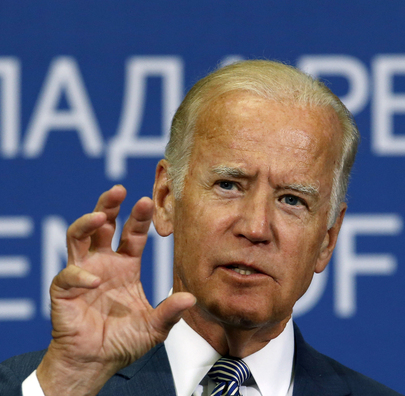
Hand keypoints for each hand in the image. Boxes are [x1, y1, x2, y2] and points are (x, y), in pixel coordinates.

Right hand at [36, 185, 195, 395]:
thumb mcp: (155, 327)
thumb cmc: (124, 341)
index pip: (132, 234)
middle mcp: (103, 263)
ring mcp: (82, 274)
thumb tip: (191, 298)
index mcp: (126, 266)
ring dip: (86, 222)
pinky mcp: (64, 291)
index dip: (139, 218)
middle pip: (102, 225)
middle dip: (108, 204)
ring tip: (100, 215)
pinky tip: (94, 280)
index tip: (148, 200)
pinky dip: (80, 275)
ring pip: (78, 237)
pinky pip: (68, 275)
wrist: (97, 362)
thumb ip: (170, 312)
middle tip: (119, 190)